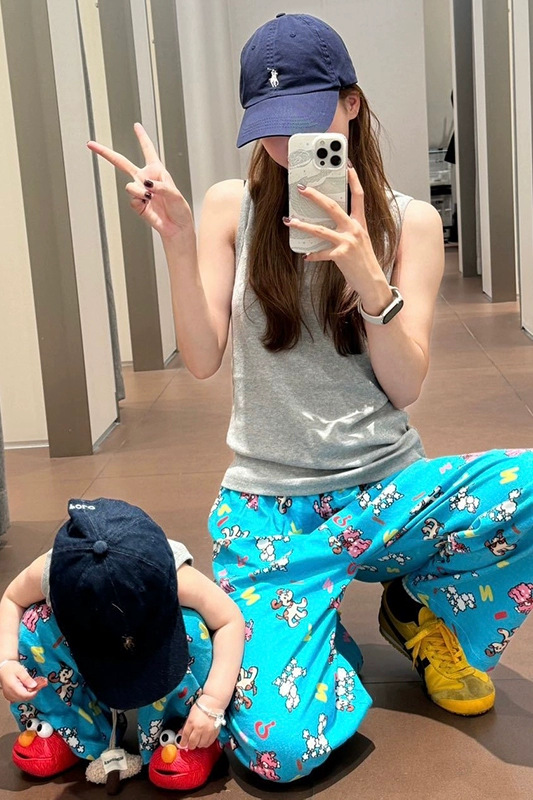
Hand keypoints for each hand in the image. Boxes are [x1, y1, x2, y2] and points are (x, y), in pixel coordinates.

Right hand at [0, 662, 47, 701]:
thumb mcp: (20, 670)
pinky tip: (28, 687)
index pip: (26, 695)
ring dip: (30, 693)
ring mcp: (10, 696)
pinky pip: (20, 698)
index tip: (40, 686)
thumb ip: (27, 678)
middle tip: (39, 684)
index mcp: (13, 687)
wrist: (3, 669)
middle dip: (34, 692)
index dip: (34, 692)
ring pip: (23, 699)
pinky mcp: (10, 696)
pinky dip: (26, 694)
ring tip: (34, 684)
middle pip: (25, 698)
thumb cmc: (10, 668)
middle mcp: (10, 694)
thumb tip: (34, 685)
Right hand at [87, 123, 192, 238]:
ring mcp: (139, 191)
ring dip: (140, 190)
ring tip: (150, 197)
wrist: (176, 227)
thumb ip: (160, 186)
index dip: (142, 137)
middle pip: (122, 162)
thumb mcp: (174, 193)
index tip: (136, 126)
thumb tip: (146, 184)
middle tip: (91, 144)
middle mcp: (145, 178)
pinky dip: (140, 200)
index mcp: (157, 170)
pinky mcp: (136, 204)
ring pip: (129, 185)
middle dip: (105, 153)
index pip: (148, 150)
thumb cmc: (179, 209)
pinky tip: (148, 204)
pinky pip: (132, 198)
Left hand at [178, 695, 223, 749]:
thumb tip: (181, 733)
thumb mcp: (191, 714)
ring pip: (200, 745)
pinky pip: (208, 743)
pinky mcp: (214, 733)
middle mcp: (199, 728)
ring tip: (198, 740)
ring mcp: (207, 731)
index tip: (182, 744)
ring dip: (198, 744)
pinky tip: (204, 739)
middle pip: (192, 743)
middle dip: (190, 745)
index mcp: (191, 722)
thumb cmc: (202, 705)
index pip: (185, 736)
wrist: (214, 702)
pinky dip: (205, 743)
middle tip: (190, 743)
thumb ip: (186, 725)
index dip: (182, 742)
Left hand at [284, 164, 379, 287]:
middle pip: (332, 206)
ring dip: (302, 225)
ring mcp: (348, 241)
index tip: (346, 166)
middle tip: (302, 189)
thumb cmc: (364, 261)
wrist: (372, 281)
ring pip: (320, 229)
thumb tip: (327, 222)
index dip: (353, 180)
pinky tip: (306, 255)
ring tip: (290, 221)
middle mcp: (355, 229)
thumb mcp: (359, 240)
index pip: (359, 195)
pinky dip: (312, 255)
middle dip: (315, 196)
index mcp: (360, 222)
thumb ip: (347, 229)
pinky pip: (321, 253)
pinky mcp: (341, 255)